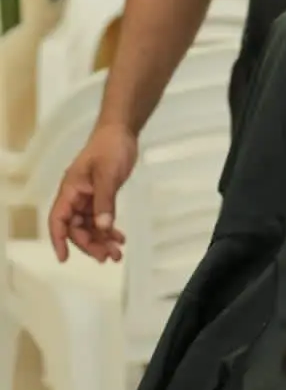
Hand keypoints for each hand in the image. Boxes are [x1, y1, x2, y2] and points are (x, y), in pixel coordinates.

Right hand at [47, 123, 137, 263]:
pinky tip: (120, 238)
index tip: (64, 258)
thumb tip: (103, 227)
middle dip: (90, 244)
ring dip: (102, 241)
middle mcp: (76, 196)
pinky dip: (109, 230)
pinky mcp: (101, 196)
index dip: (59, 239)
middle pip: (76, 228)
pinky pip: (101, 219)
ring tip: (117, 254)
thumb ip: (105, 201)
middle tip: (107, 257)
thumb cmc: (110, 147)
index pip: (58, 219)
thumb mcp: (107, 174)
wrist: (122, 132)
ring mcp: (89, 197)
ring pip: (90, 226)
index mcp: (70, 190)